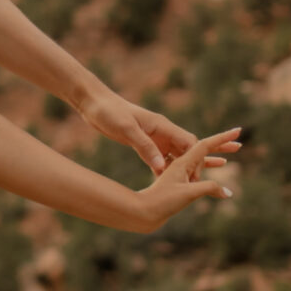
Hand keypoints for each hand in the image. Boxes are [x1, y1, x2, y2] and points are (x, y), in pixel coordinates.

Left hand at [75, 78, 195, 174]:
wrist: (94, 104)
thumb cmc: (110, 112)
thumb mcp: (127, 129)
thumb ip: (145, 147)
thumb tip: (162, 167)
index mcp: (163, 125)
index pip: (190, 142)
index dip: (196, 159)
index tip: (193, 176)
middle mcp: (162, 132)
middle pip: (186, 150)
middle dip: (192, 166)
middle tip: (193, 186)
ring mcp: (153, 139)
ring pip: (174, 156)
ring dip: (181, 169)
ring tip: (186, 187)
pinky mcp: (143, 145)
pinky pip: (159, 160)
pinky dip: (164, 171)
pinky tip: (165, 184)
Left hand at [126, 129, 241, 231]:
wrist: (132, 208)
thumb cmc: (156, 200)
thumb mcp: (183, 192)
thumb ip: (206, 188)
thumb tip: (226, 191)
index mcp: (179, 158)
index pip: (203, 144)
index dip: (222, 138)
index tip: (237, 132)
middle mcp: (174, 159)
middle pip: (200, 149)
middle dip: (220, 147)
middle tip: (240, 145)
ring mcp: (169, 167)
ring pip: (193, 161)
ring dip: (209, 161)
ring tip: (226, 162)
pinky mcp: (164, 177)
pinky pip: (184, 171)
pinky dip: (195, 173)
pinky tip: (200, 177)